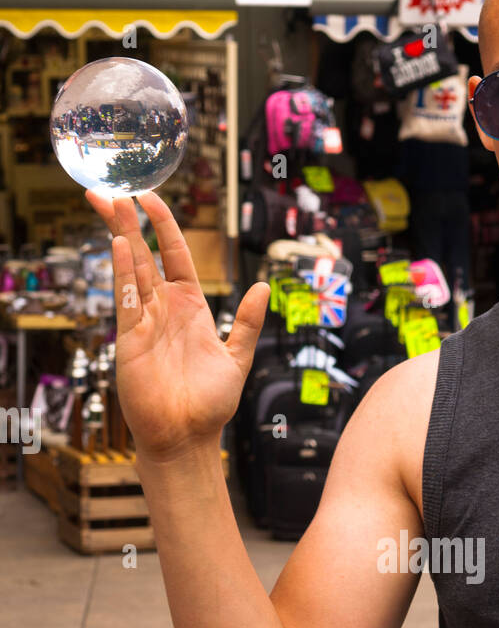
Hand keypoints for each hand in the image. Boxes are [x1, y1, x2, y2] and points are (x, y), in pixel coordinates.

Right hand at [84, 188, 270, 461]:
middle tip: (115, 189)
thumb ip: (247, 322)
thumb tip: (262, 286)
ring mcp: (145, 323)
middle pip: (144, 255)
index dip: (164, 226)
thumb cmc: (209, 404)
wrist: (189, 438)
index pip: (173, 255)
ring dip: (120, 236)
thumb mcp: (238, 357)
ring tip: (108, 203)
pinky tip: (120, 247)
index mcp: (190, 308)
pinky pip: (126, 300)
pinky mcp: (131, 340)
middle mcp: (164, 310)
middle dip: (130, 222)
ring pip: (131, 270)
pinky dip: (123, 273)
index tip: (152, 198)